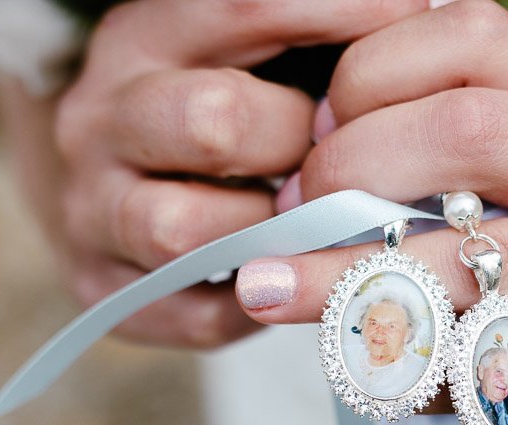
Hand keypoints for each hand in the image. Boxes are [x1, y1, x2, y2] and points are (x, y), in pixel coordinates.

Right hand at [48, 0, 428, 346]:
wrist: (114, 189)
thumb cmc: (221, 114)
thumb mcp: (250, 55)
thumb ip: (311, 39)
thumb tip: (414, 16)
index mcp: (144, 38)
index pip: (240, 6)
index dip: (335, 13)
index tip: (408, 18)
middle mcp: (100, 118)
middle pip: (212, 122)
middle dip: (295, 141)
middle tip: (337, 151)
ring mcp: (93, 209)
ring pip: (185, 229)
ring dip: (269, 232)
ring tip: (308, 219)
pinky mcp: (105, 289)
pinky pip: (198, 312)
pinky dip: (261, 299)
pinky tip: (289, 276)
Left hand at [235, 0, 507, 424]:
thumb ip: (466, 178)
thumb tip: (316, 171)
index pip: (472, 37)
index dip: (367, 75)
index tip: (311, 139)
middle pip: (471, 128)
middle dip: (351, 170)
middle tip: (289, 221)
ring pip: (483, 259)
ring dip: (353, 281)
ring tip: (275, 293)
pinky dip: (430, 376)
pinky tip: (386, 384)